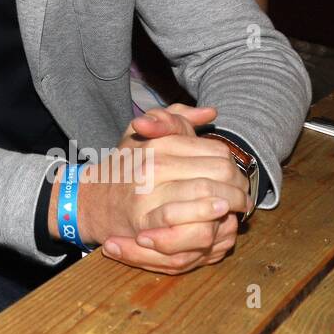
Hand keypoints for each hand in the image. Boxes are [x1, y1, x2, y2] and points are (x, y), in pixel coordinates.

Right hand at [71, 103, 251, 271]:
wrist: (90, 201)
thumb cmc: (123, 169)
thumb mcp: (143, 135)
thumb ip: (175, 119)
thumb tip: (209, 113)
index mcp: (159, 143)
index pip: (216, 151)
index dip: (234, 165)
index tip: (237, 177)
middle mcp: (155, 163)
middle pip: (220, 172)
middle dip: (239, 187)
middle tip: (243, 197)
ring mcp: (149, 192)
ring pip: (210, 194)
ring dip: (231, 204)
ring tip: (235, 210)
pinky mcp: (146, 220)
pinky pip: (187, 219)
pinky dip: (208, 219)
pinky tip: (217, 218)